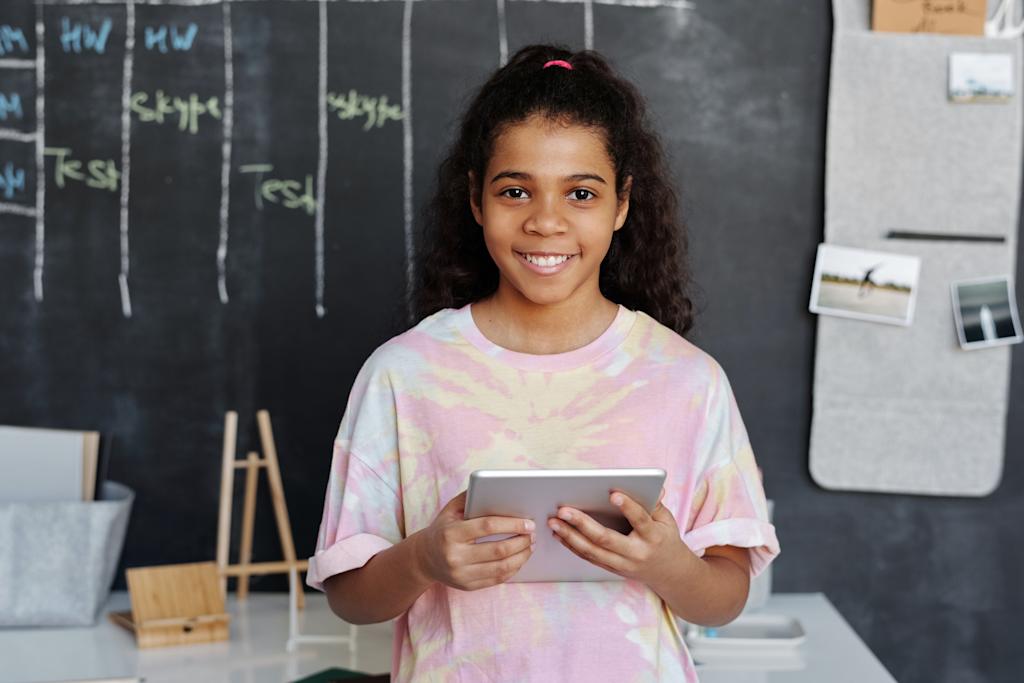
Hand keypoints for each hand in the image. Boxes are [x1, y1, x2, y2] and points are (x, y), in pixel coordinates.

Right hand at [414, 490, 535, 590]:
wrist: (424, 558)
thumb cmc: (442, 529)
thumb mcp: (450, 510)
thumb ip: (471, 497)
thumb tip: (499, 488)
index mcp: (450, 533)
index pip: (487, 527)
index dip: (512, 524)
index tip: (528, 523)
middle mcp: (455, 556)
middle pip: (498, 550)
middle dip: (522, 541)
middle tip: (533, 534)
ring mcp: (461, 574)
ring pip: (501, 568)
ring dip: (522, 556)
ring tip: (531, 546)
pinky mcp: (467, 586)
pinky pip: (497, 579)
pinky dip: (513, 569)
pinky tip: (520, 559)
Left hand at [547, 489, 696, 588]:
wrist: (669, 573)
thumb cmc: (665, 539)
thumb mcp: (667, 520)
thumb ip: (656, 503)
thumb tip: (654, 486)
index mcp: (653, 537)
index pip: (640, 520)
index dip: (628, 507)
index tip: (613, 493)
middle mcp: (636, 553)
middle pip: (606, 539)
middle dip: (582, 524)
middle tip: (563, 510)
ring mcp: (622, 564)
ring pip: (592, 551)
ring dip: (569, 536)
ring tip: (553, 522)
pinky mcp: (612, 569)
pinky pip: (589, 557)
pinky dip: (572, 546)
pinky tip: (559, 534)